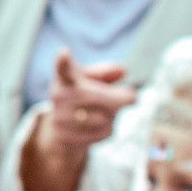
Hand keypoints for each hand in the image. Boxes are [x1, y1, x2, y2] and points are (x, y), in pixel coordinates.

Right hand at [19, 48, 133, 190]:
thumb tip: (123, 70)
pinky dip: (109, 128)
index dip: (63, 61)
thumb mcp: (89, 80)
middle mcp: (59, 97)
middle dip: (119, 97)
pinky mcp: (68, 137)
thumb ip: (105, 72)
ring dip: (113, 114)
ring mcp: (61, 119)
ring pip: (103, 117)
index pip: (63, 69)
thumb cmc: (80, 96)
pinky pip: (102, 133)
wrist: (62, 128)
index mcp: (65, 78)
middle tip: (132, 95)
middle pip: (97, 96)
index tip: (64, 53)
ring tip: (107, 111)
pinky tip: (100, 125)